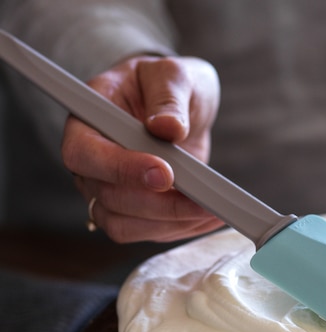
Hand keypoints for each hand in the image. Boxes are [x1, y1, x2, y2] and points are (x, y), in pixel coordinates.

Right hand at [62, 55, 222, 242]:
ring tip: (211, 210)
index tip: (165, 174)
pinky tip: (208, 217)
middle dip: (159, 204)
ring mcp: (108, 192)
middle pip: (109, 198)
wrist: (177, 107)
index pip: (84, 154)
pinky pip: (149, 233)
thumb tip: (167, 128)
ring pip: (125, 226)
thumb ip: (168, 97)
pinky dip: (181, 229)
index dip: (121, 169)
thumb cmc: (165, 85)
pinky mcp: (134, 212)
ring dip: (171, 223)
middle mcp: (90, 164)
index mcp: (86, 122)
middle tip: (202, 197)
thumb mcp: (171, 75)